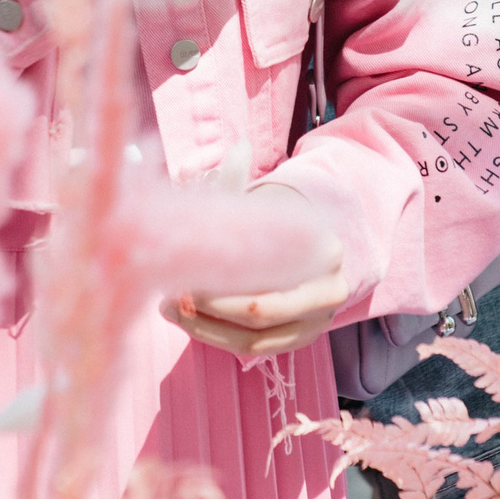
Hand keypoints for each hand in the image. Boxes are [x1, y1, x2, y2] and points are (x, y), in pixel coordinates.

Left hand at [162, 184, 346, 359]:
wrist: (303, 253)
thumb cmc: (271, 224)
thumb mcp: (259, 203)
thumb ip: (245, 179)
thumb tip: (239, 147)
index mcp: (325, 252)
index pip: (269, 272)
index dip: (223, 275)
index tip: (185, 266)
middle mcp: (330, 292)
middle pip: (261, 311)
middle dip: (210, 306)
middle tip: (171, 292)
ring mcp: (316, 324)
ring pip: (253, 340)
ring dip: (205, 328)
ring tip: (169, 307)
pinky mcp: (297, 343)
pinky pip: (252, 351)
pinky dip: (216, 338)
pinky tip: (187, 320)